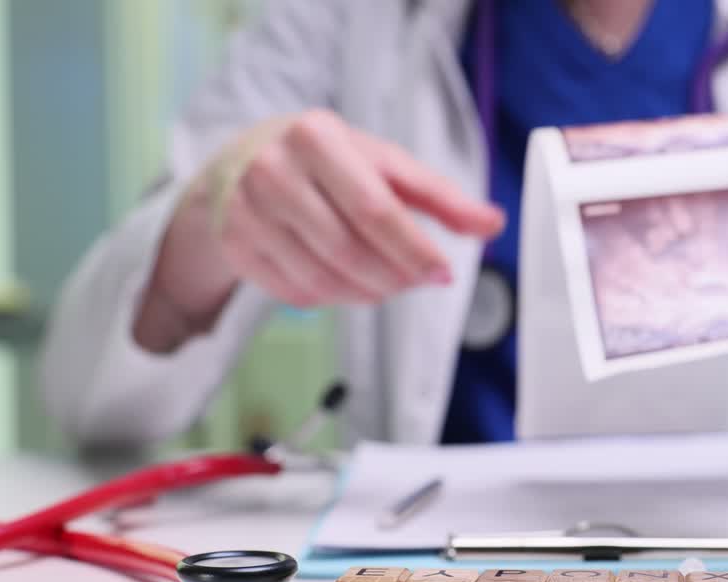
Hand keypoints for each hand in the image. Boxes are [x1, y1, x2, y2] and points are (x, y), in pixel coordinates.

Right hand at [135, 110, 504, 351]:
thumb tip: (492, 224)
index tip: (442, 272)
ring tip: (385, 283)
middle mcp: (275, 170)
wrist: (240, 162)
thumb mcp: (384, 164)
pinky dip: (332, 297)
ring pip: (322, 278)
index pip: (376, 210)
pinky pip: (296, 292)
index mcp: (318, 137)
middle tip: (415, 281)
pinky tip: (346, 283)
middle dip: (394, 277)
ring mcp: (247, 210)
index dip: (415, 250)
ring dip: (366, 293)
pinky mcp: (234, 244)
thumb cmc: (327, 161)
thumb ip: (440, 196)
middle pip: (349, 249)